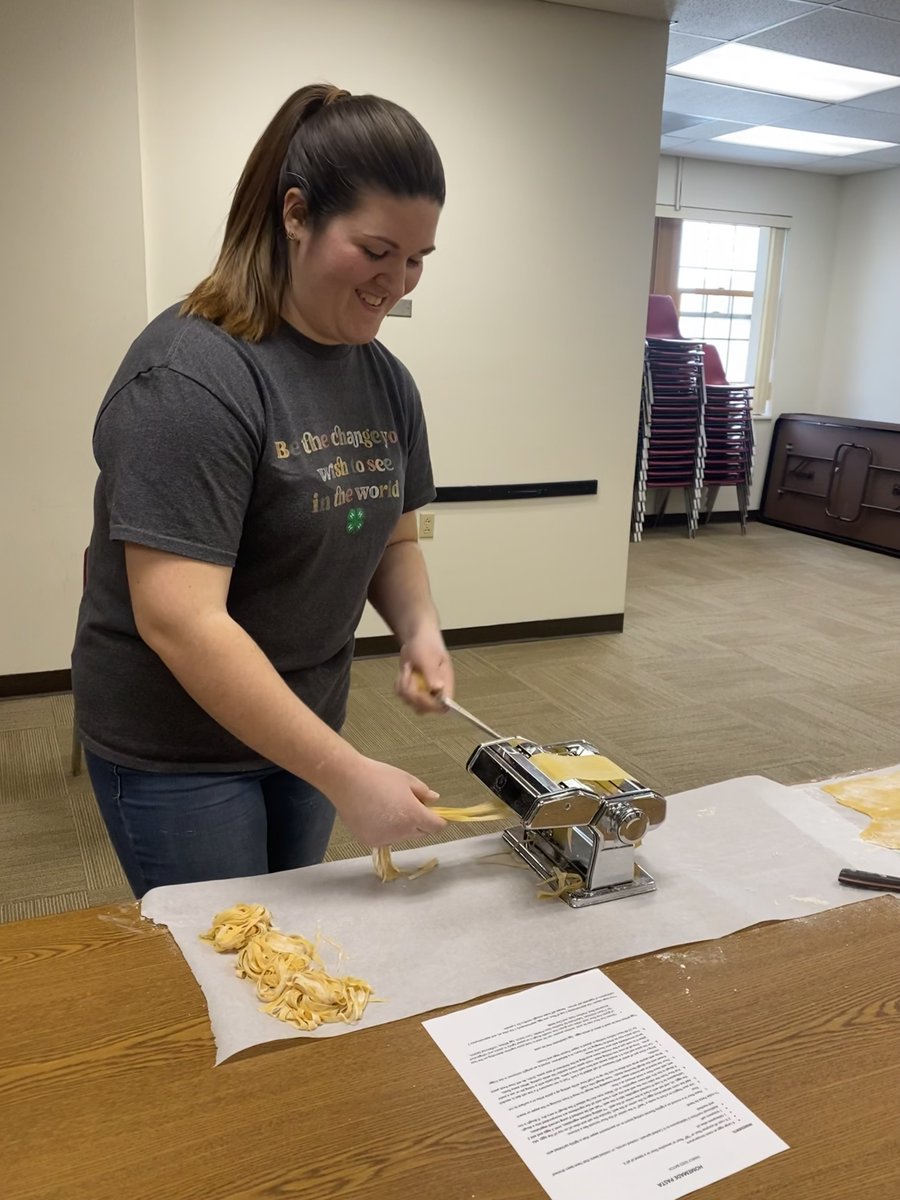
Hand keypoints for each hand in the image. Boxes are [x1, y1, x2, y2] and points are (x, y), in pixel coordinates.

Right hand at [323, 754, 446, 847]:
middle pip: (421, 833)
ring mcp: (384, 839)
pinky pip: (385, 838)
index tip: (435, 814)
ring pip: (402, 837)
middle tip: (408, 805)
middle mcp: (401, 832)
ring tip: (387, 807)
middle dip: (419, 822)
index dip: (438, 820)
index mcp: (413, 816)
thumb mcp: (406, 780)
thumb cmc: (377, 776)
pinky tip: (375, 814)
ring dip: (401, 827)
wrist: (346, 780)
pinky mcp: (370, 841)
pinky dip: (384, 830)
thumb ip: (423, 792)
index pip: (436, 827)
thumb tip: (434, 800)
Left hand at [396, 628, 453, 713]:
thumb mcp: (428, 657)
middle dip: (412, 693)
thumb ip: (432, 673)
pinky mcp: (412, 691)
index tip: (420, 693)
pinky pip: (401, 696)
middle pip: (423, 708)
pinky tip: (405, 671)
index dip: (431, 706)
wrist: (417, 639)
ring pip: (409, 702)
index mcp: (446, 684)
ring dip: (404, 685)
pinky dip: (399, 683)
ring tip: (409, 668)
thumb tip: (438, 688)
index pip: (444, 706)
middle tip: (411, 674)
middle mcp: (436, 692)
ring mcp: (423, 693)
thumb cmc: (427, 644)